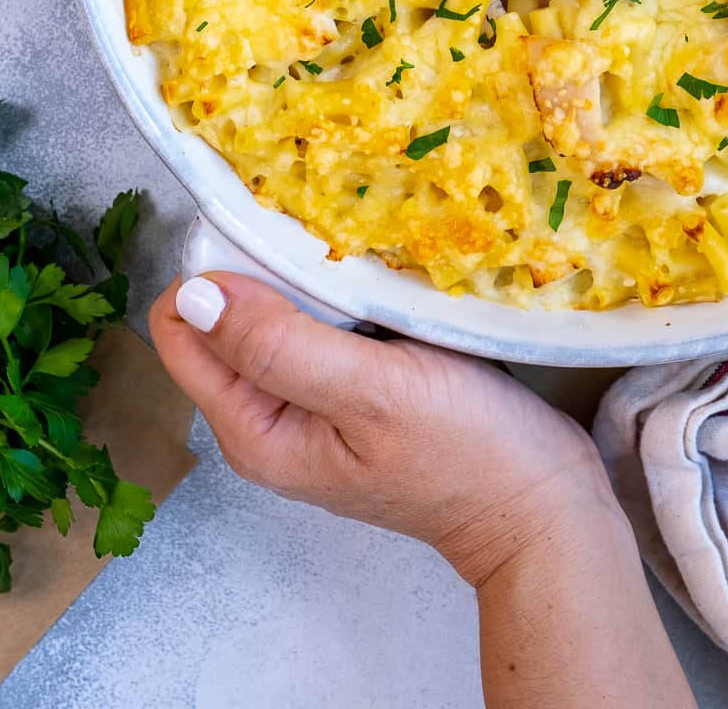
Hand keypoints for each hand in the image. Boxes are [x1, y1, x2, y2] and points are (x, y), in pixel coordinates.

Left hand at [151, 274, 697, 706]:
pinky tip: (377, 267)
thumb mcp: (373, 393)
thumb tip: (192, 296)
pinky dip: (341, 289)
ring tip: (352, 236)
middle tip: (319, 223)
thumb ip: (280, 348)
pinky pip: (323, 320)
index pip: (184, 329)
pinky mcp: (356, 385)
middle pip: (226, 317)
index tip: (267, 227)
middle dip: (260, 264)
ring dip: (305, 272)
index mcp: (255, 428)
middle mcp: (271, 416)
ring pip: (277, 312)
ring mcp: (314, 401)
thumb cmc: (466, 452)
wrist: (544, 503)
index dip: (214, 269)